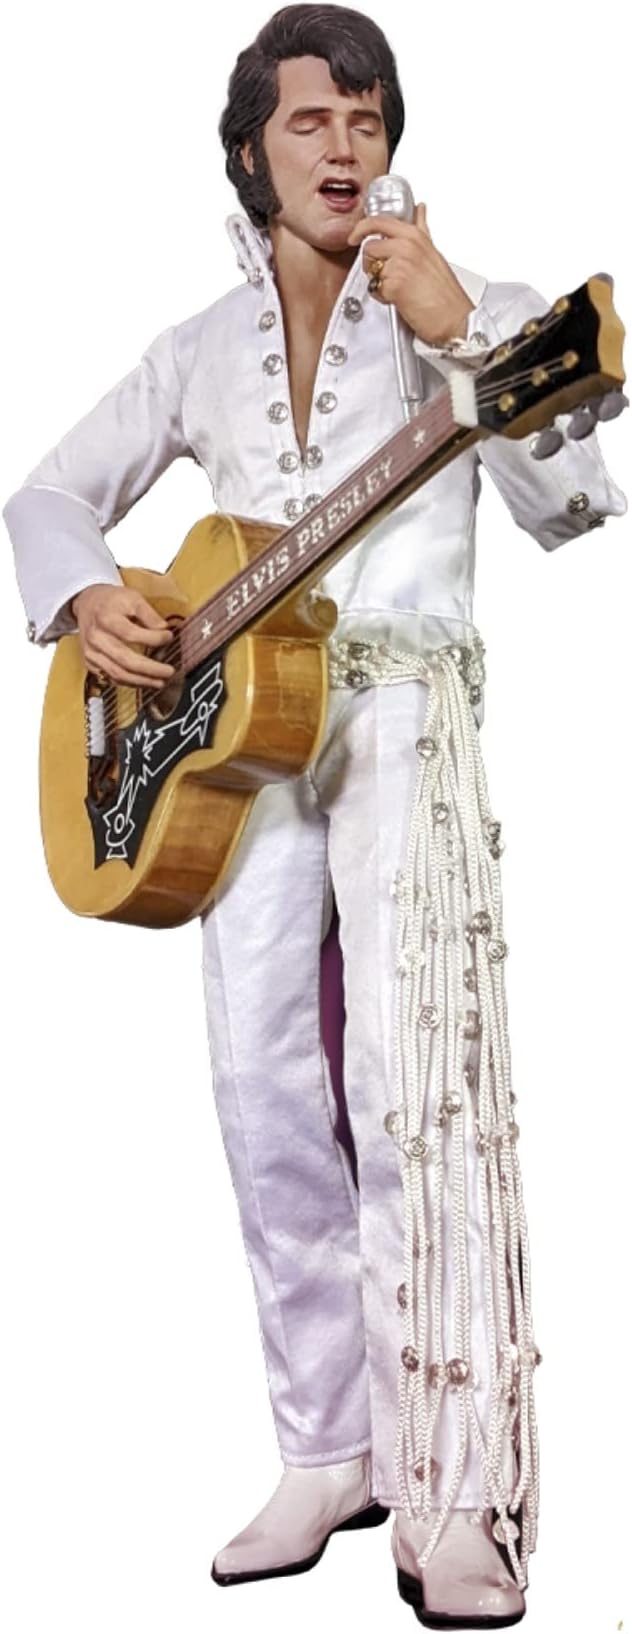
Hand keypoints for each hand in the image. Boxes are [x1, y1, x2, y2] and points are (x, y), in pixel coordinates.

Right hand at [72, 584, 176, 687]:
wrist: (87, 604)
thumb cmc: (112, 601)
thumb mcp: (131, 598)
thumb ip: (148, 613)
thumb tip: (164, 628)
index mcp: (105, 618)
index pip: (130, 634)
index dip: (152, 638)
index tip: (169, 637)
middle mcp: (96, 638)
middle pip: (125, 659)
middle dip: (150, 669)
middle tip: (169, 671)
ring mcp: (91, 652)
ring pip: (118, 674)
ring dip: (142, 681)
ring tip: (160, 682)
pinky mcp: (91, 662)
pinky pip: (111, 678)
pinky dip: (130, 683)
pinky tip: (144, 682)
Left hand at [347, 202, 473, 346]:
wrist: (454, 318)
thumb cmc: (446, 291)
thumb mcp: (434, 251)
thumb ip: (422, 229)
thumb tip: (419, 210)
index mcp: (415, 235)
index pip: (379, 221)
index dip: (362, 228)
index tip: (355, 236)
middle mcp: (407, 246)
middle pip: (369, 246)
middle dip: (370, 261)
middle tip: (380, 273)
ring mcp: (400, 264)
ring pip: (370, 268)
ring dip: (377, 280)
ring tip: (396, 288)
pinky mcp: (394, 284)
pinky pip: (374, 288)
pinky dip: (382, 296)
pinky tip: (398, 299)